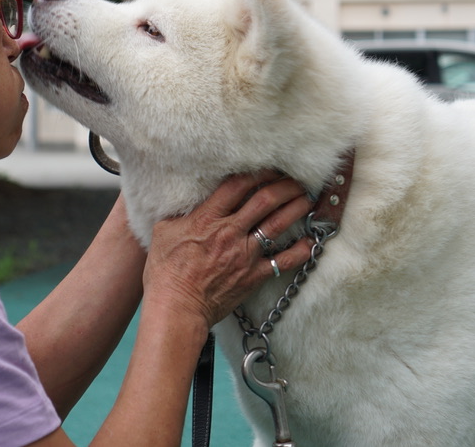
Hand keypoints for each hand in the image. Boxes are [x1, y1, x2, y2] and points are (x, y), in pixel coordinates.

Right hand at [143, 171, 313, 329]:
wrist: (177, 308)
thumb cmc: (165, 273)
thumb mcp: (164, 232)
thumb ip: (181, 214)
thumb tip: (188, 202)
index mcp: (207, 218)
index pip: (237, 185)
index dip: (257, 172)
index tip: (269, 167)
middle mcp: (230, 232)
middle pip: (265, 200)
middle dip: (284, 186)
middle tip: (296, 180)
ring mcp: (244, 254)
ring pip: (278, 224)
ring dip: (296, 208)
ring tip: (307, 199)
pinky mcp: (253, 276)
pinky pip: (283, 261)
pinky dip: (301, 250)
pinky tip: (310, 241)